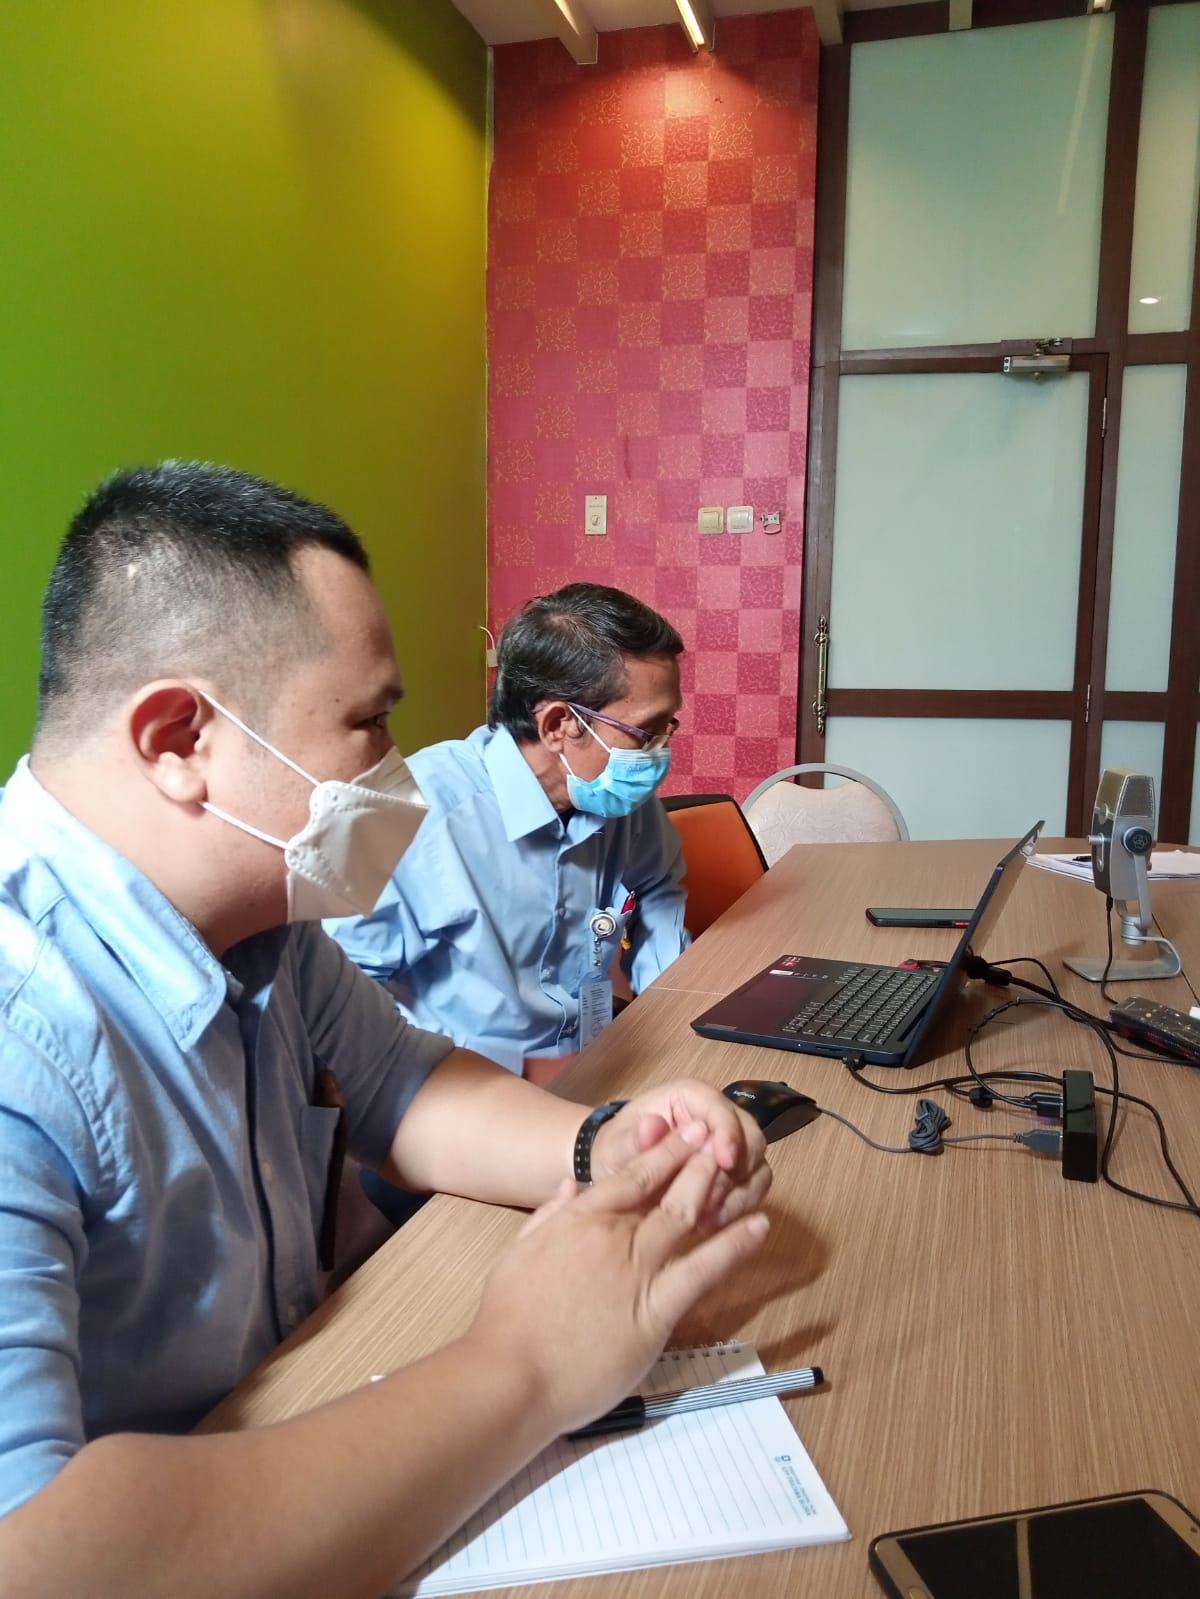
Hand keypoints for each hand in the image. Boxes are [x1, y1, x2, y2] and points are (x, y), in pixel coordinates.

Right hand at [465, 1124, 769, 1436]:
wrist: (512, 1372)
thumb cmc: (507, 1320)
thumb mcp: (518, 1253)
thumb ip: (548, 1216)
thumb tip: (570, 1185)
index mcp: (579, 1220)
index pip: (630, 1176)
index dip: (662, 1151)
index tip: (684, 1132)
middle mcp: (613, 1235)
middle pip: (663, 1189)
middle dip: (694, 1158)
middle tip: (716, 1136)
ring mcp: (638, 1272)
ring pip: (685, 1218)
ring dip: (713, 1187)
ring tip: (736, 1165)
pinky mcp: (657, 1312)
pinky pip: (703, 1271)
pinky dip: (733, 1245)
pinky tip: (758, 1227)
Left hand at [589, 1079, 770, 1229]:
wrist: (617, 1175)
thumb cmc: (616, 1152)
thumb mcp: (614, 1148)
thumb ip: (631, 1140)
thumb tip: (653, 1126)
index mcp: (689, 1097)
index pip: (720, 1107)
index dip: (728, 1132)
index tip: (725, 1161)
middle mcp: (717, 1117)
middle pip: (750, 1136)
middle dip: (736, 1171)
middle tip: (709, 1201)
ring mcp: (731, 1147)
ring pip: (757, 1166)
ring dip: (739, 1195)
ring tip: (705, 1221)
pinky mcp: (736, 1175)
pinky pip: (752, 1190)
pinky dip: (737, 1209)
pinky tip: (709, 1225)